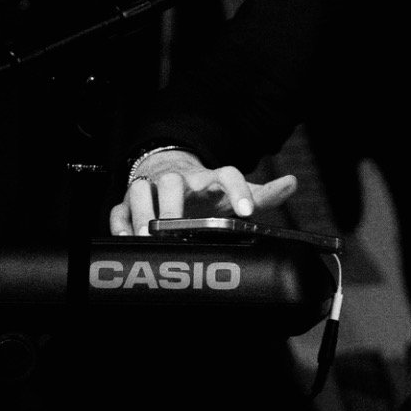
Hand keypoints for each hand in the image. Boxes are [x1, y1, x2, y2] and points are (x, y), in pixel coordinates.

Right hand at [109, 148, 297, 237]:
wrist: (170, 173)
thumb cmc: (206, 192)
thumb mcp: (234, 192)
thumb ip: (263, 193)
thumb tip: (292, 183)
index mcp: (210, 178)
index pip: (228, 174)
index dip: (239, 190)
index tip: (247, 212)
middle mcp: (180, 180)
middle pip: (174, 181)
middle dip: (174, 203)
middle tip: (178, 228)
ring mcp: (152, 189)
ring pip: (140, 190)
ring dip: (143, 212)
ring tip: (150, 234)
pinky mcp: (129, 202)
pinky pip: (118, 209)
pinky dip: (121, 223)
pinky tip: (127, 237)